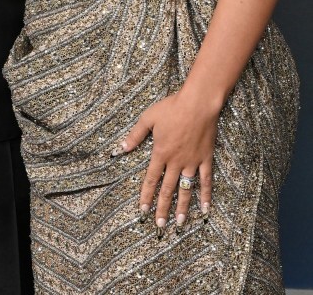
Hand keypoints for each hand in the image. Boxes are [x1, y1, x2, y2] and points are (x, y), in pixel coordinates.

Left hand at [116, 92, 215, 231]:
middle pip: (167, 189)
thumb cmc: (172, 107)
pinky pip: (206, 181)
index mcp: (160, 153)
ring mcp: (192, 162)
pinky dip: (206, 195)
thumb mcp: (148, 118)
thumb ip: (135, 135)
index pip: (151, 179)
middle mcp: (176, 162)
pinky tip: (205, 209)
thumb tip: (121, 148)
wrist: (198, 103)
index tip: (143, 211)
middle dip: (162, 208)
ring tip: (179, 223)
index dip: (146, 196)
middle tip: (159, 225)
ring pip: (186, 189)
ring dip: (182, 207)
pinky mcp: (205, 159)